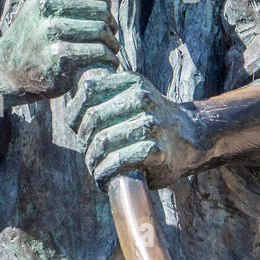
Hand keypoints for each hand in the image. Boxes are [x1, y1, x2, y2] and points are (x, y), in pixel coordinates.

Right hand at [0, 0, 118, 99]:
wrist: (6, 70)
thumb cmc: (32, 39)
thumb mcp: (40, 8)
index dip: (105, 4)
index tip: (105, 18)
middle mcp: (48, 8)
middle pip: (100, 11)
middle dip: (111, 25)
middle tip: (111, 38)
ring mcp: (52, 31)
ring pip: (101, 31)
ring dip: (113, 44)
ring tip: (111, 51)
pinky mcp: (60, 56)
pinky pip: (99, 52)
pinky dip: (110, 59)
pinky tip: (109, 63)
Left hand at [65, 71, 203, 187]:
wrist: (189, 138)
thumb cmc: (149, 121)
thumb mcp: (130, 97)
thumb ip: (102, 97)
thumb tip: (69, 110)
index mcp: (132, 82)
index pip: (88, 93)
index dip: (76, 116)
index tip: (80, 132)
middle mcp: (142, 98)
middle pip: (93, 120)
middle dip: (85, 141)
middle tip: (89, 155)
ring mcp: (151, 124)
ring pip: (102, 142)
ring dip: (93, 161)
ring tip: (96, 168)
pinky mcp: (156, 150)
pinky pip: (117, 162)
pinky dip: (104, 173)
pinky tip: (104, 178)